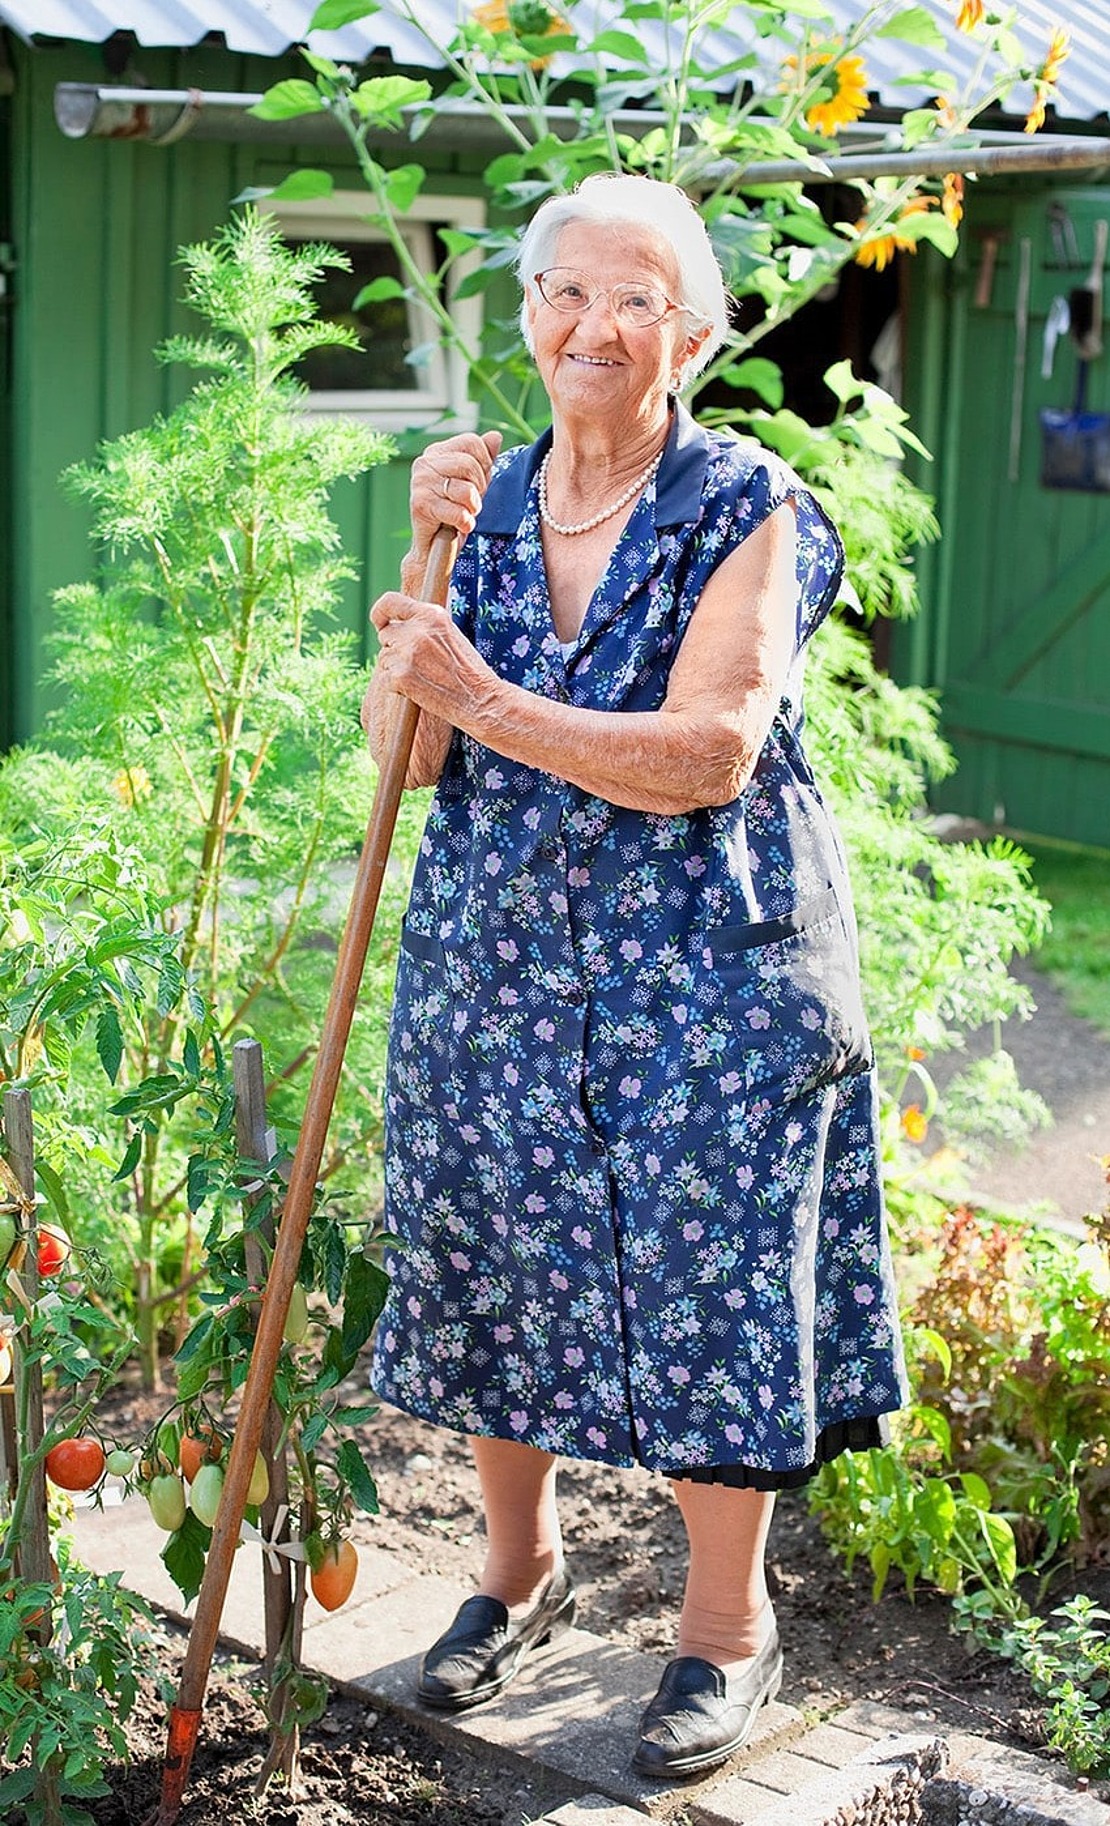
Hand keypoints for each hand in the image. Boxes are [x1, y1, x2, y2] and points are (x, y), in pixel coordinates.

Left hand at [370, 591, 495, 724]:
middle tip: (418, 663)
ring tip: (424, 677)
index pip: (390, 602)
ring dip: (396, 668)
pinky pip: (385, 679)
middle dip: (395, 647)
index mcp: (431, 615)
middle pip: (386, 635)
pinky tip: (420, 690)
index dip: (380, 613)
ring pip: (384, 658)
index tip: (379, 622)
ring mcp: (406, 654)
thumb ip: (425, 625)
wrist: (479, 699)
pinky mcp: (399, 677)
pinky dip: (397, 686)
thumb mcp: (451, 634)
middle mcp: (416, 630)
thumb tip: (400, 625)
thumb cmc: (469, 670)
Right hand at [410, 428, 502, 554]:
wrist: (433, 546)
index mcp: (437, 452)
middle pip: (469, 464)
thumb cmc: (454, 511)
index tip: (479, 483)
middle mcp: (425, 463)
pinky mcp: (421, 505)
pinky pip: (457, 511)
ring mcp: (421, 483)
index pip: (472, 442)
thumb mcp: (474, 482)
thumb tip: (495, 436)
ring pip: (465, 489)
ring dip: (473, 507)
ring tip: (466, 513)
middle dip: (480, 487)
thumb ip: (483, 459)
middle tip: (472, 502)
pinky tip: (459, 526)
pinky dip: (465, 523)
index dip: (485, 464)